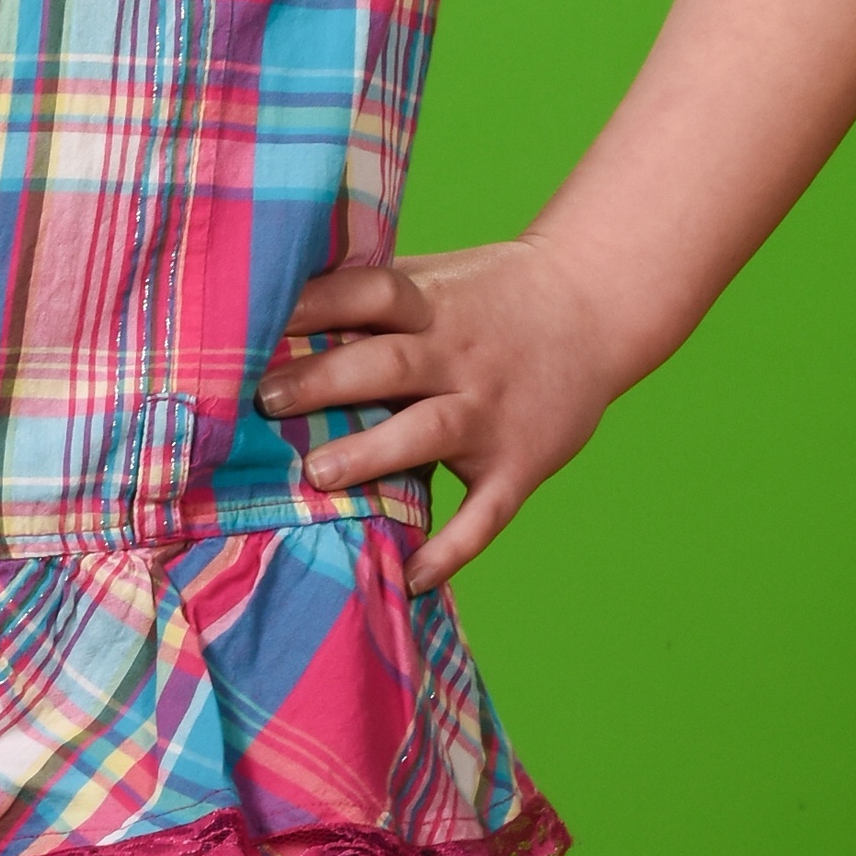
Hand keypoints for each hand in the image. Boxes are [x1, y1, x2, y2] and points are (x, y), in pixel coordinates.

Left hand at [256, 237, 622, 590]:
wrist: (594, 307)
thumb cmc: (494, 295)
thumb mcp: (438, 277)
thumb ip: (375, 296)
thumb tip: (283, 300)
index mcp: (433, 305)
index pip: (371, 293)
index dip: (318, 303)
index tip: (261, 318)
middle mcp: (460, 356)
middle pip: (389, 364)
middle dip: (325, 380)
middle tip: (266, 400)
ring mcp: (490, 413)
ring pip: (428, 432)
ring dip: (372, 454)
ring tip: (316, 476)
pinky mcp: (519, 464)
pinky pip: (486, 514)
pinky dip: (452, 549)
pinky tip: (413, 578)